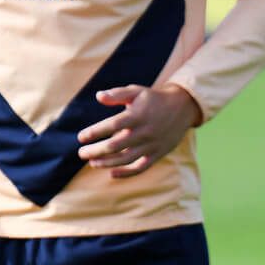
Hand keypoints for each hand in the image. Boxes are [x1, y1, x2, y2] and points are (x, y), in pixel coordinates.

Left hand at [77, 84, 200, 178]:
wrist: (183, 107)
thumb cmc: (154, 98)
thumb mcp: (136, 91)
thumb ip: (117, 94)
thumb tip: (99, 96)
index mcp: (137, 115)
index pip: (111, 125)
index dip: (94, 132)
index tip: (81, 137)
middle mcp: (144, 131)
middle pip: (115, 145)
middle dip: (95, 151)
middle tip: (81, 153)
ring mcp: (151, 144)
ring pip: (126, 159)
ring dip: (107, 163)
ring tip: (92, 162)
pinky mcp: (157, 153)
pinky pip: (141, 167)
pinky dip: (126, 173)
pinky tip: (112, 173)